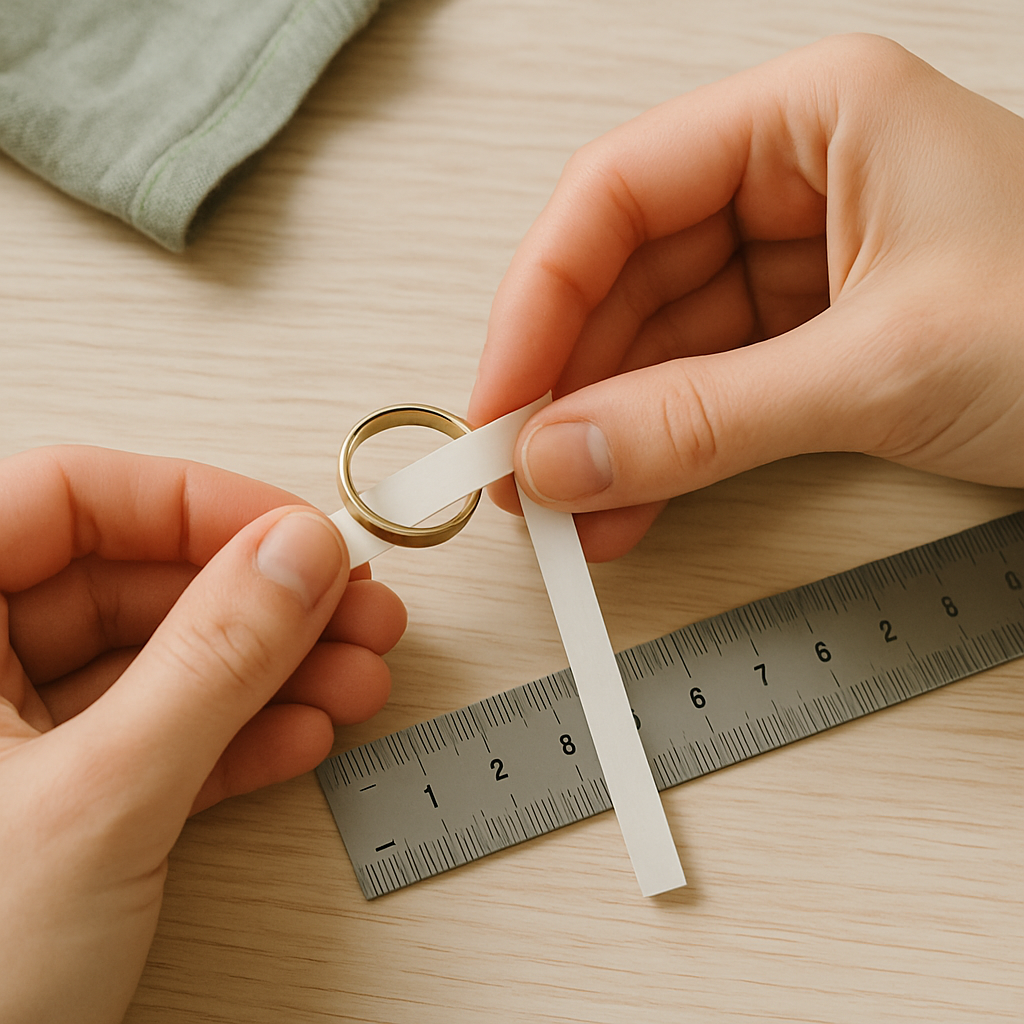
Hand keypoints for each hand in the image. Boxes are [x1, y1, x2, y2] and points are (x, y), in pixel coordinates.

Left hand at [0, 446, 405, 1023]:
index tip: (296, 533)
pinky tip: (300, 735)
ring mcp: (5, 745)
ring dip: (268, 670)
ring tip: (354, 676)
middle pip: (127, 582)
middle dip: (258, 601)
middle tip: (350, 606)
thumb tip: (295, 556)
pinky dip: (235, 737)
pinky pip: (154, 740)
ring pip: (154, 665)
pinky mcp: (52, 806)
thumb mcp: (95, 804)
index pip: (64, 499)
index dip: (194, 503)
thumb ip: (210, 662)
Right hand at [470, 34, 1023, 560]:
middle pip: (627, 273)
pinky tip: (627, 503)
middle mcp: (796, 180)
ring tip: (572, 512)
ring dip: (609, 432)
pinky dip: (663, 451)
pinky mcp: (813, 341)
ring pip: (659, 343)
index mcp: (813, 119)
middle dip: (570, 381)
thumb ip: (703, 420)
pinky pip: (705, 388)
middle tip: (525, 472)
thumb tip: (565, 459)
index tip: (501, 400)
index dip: (538, 299)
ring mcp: (801, 265)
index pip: (618, 193)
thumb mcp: (880, 370)